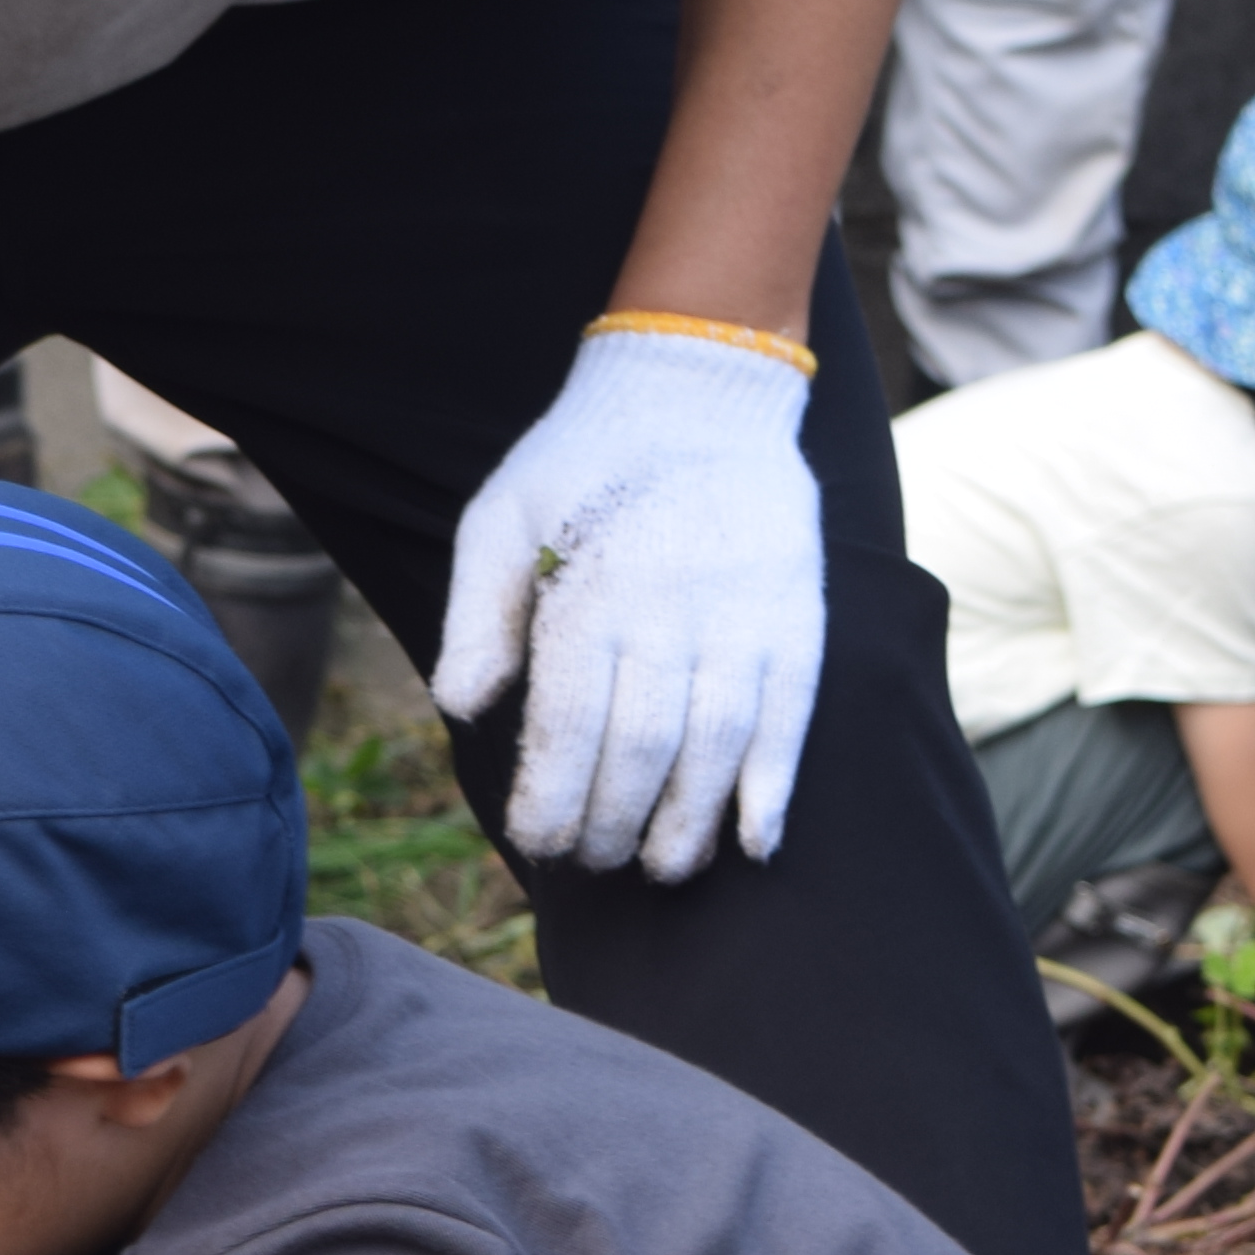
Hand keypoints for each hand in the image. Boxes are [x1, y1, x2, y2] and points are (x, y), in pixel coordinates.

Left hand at [434, 325, 822, 880]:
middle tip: (590, 861)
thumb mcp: (499, 517)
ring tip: (662, 869)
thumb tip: (458, 706)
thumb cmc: (582, 463)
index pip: (567, 727)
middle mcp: (670, 610)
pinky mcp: (796, 616)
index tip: (536, 843)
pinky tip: (754, 841)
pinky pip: (790, 717)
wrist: (698, 385)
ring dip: (689, 823)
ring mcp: (741, 616)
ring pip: (717, 746)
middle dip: (611, 823)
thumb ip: (478, 615)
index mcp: (590, 592)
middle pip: (641, 750)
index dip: (552, 800)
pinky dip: (772, 786)